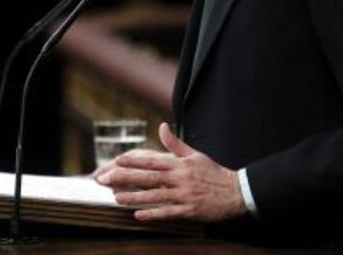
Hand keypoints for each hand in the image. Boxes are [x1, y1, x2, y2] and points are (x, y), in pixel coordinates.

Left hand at [94, 122, 245, 221]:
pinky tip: (138, 215)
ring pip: (154, 196)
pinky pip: (167, 213)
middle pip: (147, 178)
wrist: (236, 191)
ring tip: (116, 198)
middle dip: (124, 178)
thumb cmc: (213, 172)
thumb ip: (175, 143)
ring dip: (133, 197)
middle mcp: (179, 178)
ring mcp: (183, 195)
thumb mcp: (194, 154)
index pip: (151, 160)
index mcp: (179, 164)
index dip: (133, 160)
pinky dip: (152, 214)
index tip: (116, 160)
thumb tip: (162, 127)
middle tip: (106, 179)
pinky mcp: (188, 211)